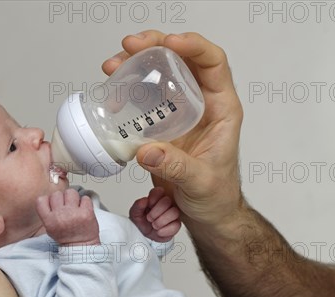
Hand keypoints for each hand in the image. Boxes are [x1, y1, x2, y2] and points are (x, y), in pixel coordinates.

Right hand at [36, 188, 99, 245]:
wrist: (81, 247)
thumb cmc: (66, 237)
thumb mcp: (50, 229)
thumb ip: (48, 213)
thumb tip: (50, 198)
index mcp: (49, 220)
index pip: (41, 200)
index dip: (48, 199)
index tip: (53, 204)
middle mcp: (60, 215)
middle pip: (57, 194)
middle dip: (62, 198)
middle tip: (66, 206)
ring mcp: (74, 213)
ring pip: (70, 192)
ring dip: (73, 198)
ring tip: (75, 206)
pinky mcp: (87, 212)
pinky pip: (85, 198)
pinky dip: (85, 202)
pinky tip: (83, 209)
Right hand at [102, 31, 243, 227]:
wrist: (207, 214)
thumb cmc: (216, 196)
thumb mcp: (202, 182)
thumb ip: (178, 167)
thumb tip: (148, 151)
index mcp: (222, 109)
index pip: (213, 63)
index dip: (193, 46)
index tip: (169, 43)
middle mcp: (202, 104)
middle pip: (182, 60)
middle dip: (155, 46)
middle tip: (130, 46)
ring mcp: (180, 112)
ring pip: (160, 73)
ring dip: (136, 63)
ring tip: (113, 65)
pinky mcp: (162, 123)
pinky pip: (145, 97)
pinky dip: (127, 90)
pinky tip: (112, 92)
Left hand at [129, 187, 180, 242]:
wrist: (146, 236)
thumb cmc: (142, 222)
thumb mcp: (135, 213)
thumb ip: (138, 205)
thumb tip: (144, 200)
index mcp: (156, 198)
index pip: (159, 190)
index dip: (154, 198)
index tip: (148, 205)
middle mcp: (166, 204)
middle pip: (167, 201)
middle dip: (156, 212)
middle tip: (149, 218)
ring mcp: (173, 214)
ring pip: (174, 212)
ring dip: (161, 221)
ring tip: (154, 225)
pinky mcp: (176, 224)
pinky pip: (176, 225)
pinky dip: (165, 230)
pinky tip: (159, 231)